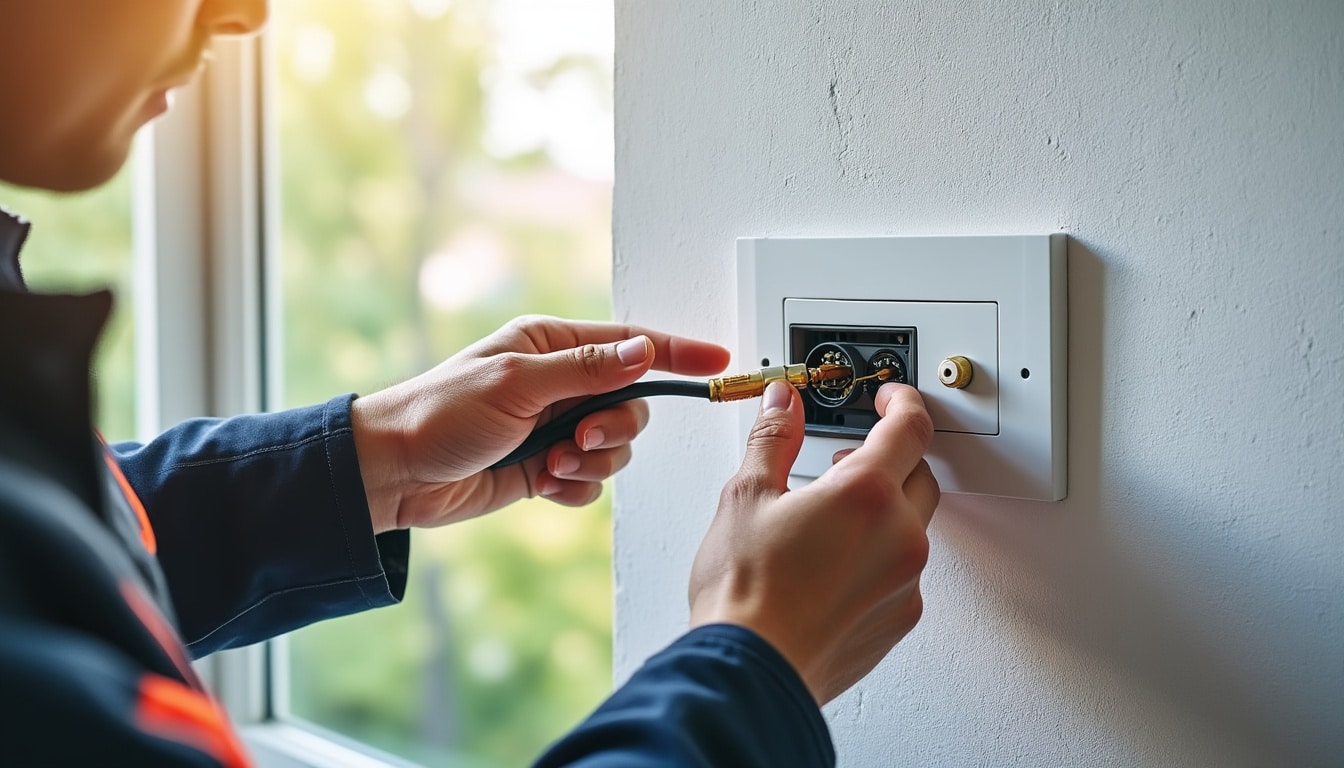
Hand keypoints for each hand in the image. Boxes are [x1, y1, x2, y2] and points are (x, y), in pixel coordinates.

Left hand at [352, 315, 730, 532]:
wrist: (393, 475)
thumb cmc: (438, 414)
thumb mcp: (517, 382)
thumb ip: (589, 369)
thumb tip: (643, 349)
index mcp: (551, 346)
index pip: (630, 343)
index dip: (677, 351)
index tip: (718, 359)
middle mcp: (559, 383)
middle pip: (631, 404)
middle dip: (615, 429)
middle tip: (579, 439)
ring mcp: (554, 426)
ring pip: (614, 447)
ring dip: (592, 462)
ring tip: (551, 465)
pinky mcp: (545, 466)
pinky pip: (590, 480)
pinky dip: (576, 487)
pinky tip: (545, 485)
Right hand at [688, 381, 938, 704]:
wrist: (751, 672)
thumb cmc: (744, 594)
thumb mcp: (746, 496)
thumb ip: (774, 439)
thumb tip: (783, 404)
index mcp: (866, 494)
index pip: (910, 428)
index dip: (902, 402)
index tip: (890, 397)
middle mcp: (899, 537)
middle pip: (920, 475)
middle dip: (891, 459)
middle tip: (847, 462)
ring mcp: (905, 583)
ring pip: (912, 527)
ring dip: (884, 511)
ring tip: (829, 521)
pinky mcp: (899, 619)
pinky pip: (903, 572)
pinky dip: (880, 557)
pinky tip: (832, 566)